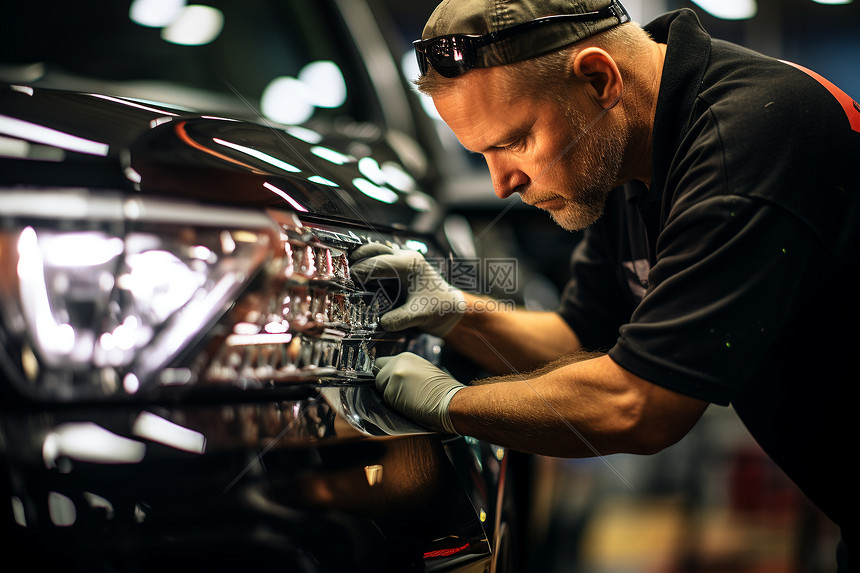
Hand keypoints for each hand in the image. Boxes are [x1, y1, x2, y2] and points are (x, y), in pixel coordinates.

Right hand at [350, 243, 464, 336]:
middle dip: (356, 259)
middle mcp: (404, 257)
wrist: (450, 307)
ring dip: (361, 260)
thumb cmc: (437, 308)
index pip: (377, 262)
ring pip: (376, 251)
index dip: (359, 271)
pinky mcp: (400, 266)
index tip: (346, 281)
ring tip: (347, 275)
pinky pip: (380, 260)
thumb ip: (400, 319)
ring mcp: (402, 259)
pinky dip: (368, 265)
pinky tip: (359, 280)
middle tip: (342, 274)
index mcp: (408, 264)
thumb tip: (381, 323)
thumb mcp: (419, 316)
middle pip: (374, 249)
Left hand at [373, 352, 464, 433]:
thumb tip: (392, 379)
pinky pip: (384, 400)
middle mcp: (397, 363)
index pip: (382, 364)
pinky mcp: (392, 391)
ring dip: (389, 396)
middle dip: (385, 385)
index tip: (394, 385)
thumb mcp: (423, 372)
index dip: (387, 376)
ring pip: (380, 388)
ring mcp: (393, 376)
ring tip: (408, 401)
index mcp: (406, 357)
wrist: (451, 401)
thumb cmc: (442, 391)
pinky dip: (392, 405)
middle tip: (404, 395)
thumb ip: (406, 371)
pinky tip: (408, 406)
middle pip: (378, 374)